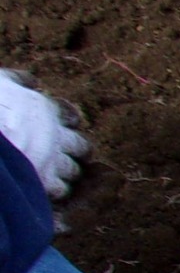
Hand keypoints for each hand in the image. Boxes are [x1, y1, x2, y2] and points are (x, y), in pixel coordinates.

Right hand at [0, 71, 89, 198]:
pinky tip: (45, 191)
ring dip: (68, 173)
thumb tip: (32, 82)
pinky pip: (59, 189)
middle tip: (75, 156)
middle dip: (78, 151)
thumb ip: (18, 80)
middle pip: (80, 146)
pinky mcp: (44, 180)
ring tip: (59, 177)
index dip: (67, 123)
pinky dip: (55, 191)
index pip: (69, 117)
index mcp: (46, 109)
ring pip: (72, 169)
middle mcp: (56, 134)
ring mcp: (53, 158)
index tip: (65, 126)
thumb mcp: (2, 81)